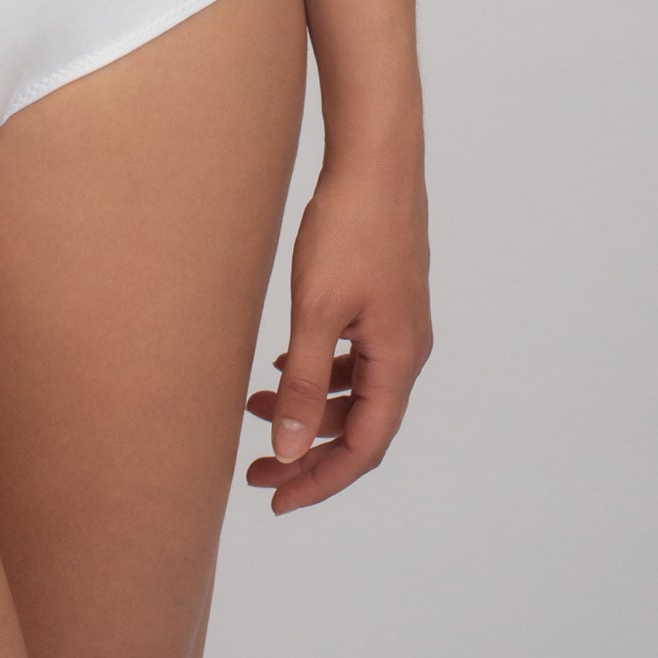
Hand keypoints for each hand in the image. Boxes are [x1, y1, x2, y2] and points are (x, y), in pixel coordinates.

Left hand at [243, 152, 430, 512]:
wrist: (375, 159)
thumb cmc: (350, 228)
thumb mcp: (316, 310)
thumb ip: (302, 383)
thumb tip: (285, 447)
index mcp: (399, 361)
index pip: (364, 447)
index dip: (321, 480)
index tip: (276, 498)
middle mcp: (406, 350)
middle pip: (359, 425)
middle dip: (307, 451)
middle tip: (255, 468)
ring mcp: (397, 324)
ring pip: (354, 391)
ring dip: (307, 408)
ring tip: (252, 409)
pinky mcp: (382, 300)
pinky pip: (353, 357)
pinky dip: (318, 372)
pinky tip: (282, 365)